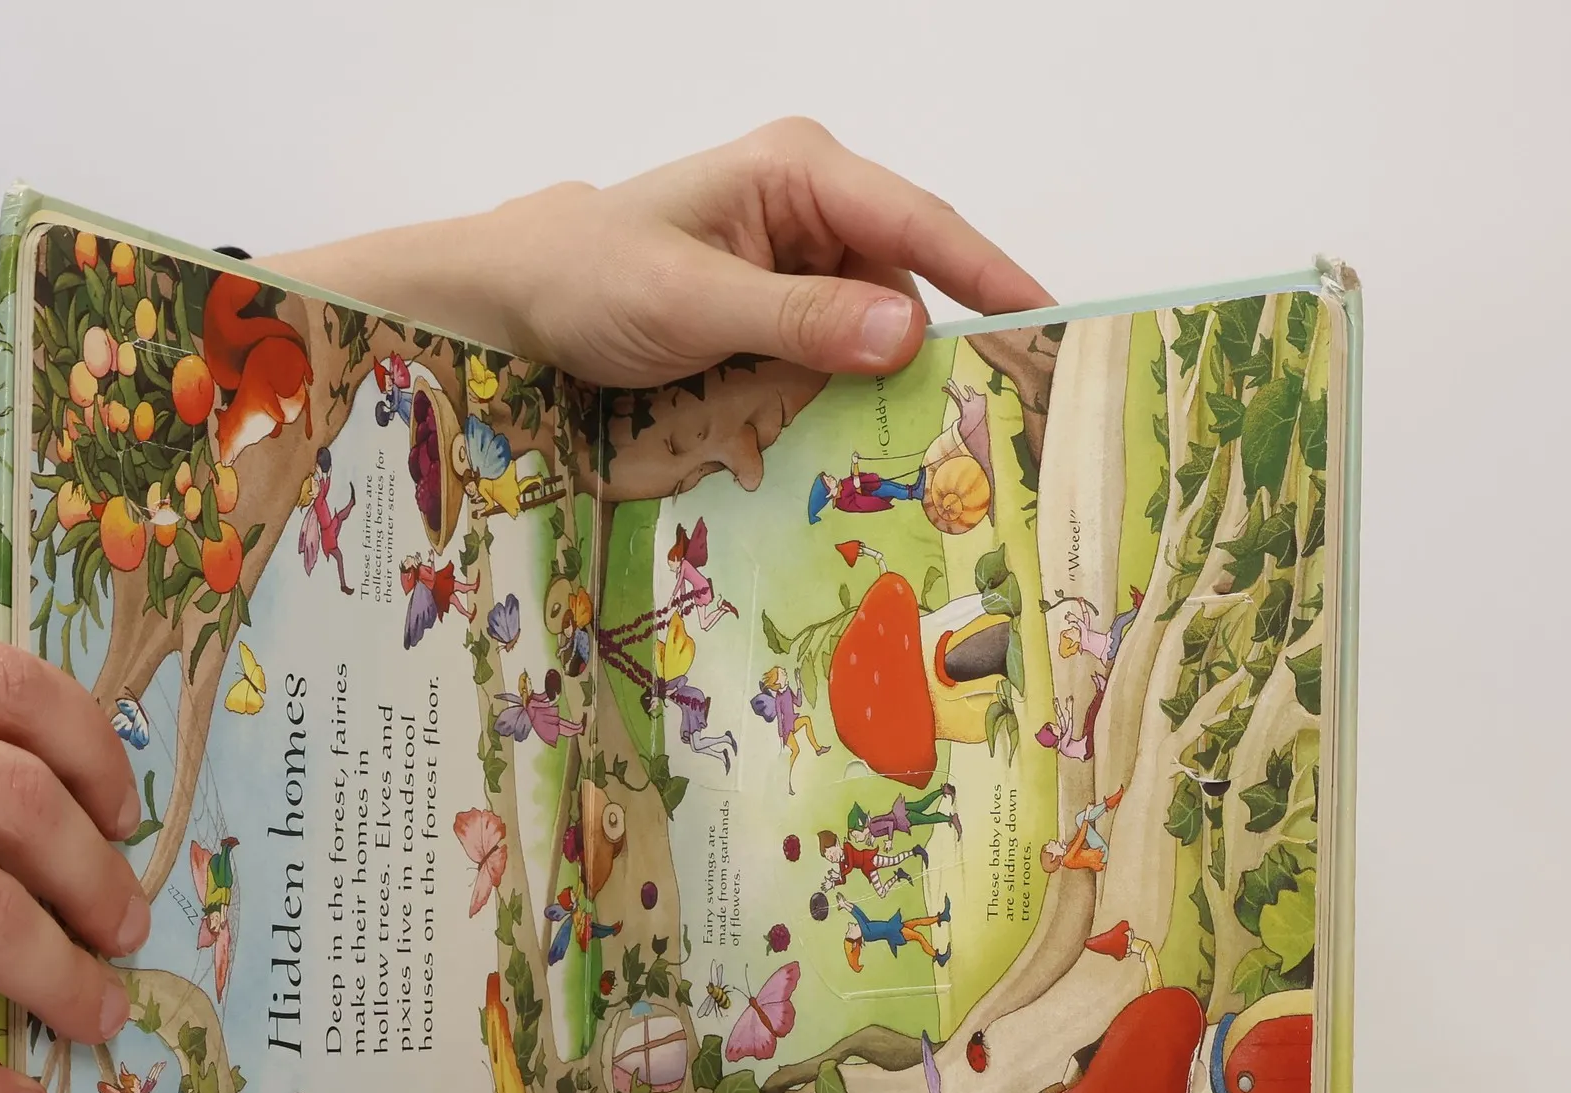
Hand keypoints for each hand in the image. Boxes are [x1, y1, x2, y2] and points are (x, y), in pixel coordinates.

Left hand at [266, 119, 1049, 386]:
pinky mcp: (782, 305)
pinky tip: (858, 434)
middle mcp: (812, 203)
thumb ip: (799, 319)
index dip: (990, 274)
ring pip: (877, 323)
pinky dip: (848, 392)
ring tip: (919, 445)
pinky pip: (839, 349)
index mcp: (798, 170)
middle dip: (940, 345)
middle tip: (989, 417)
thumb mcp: (693, 302)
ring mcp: (798, 255)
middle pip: (909, 277)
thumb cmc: (591, 278)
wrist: (520, 299)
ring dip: (887, 382)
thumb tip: (906, 335)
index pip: (917, 222)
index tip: (1049, 320)